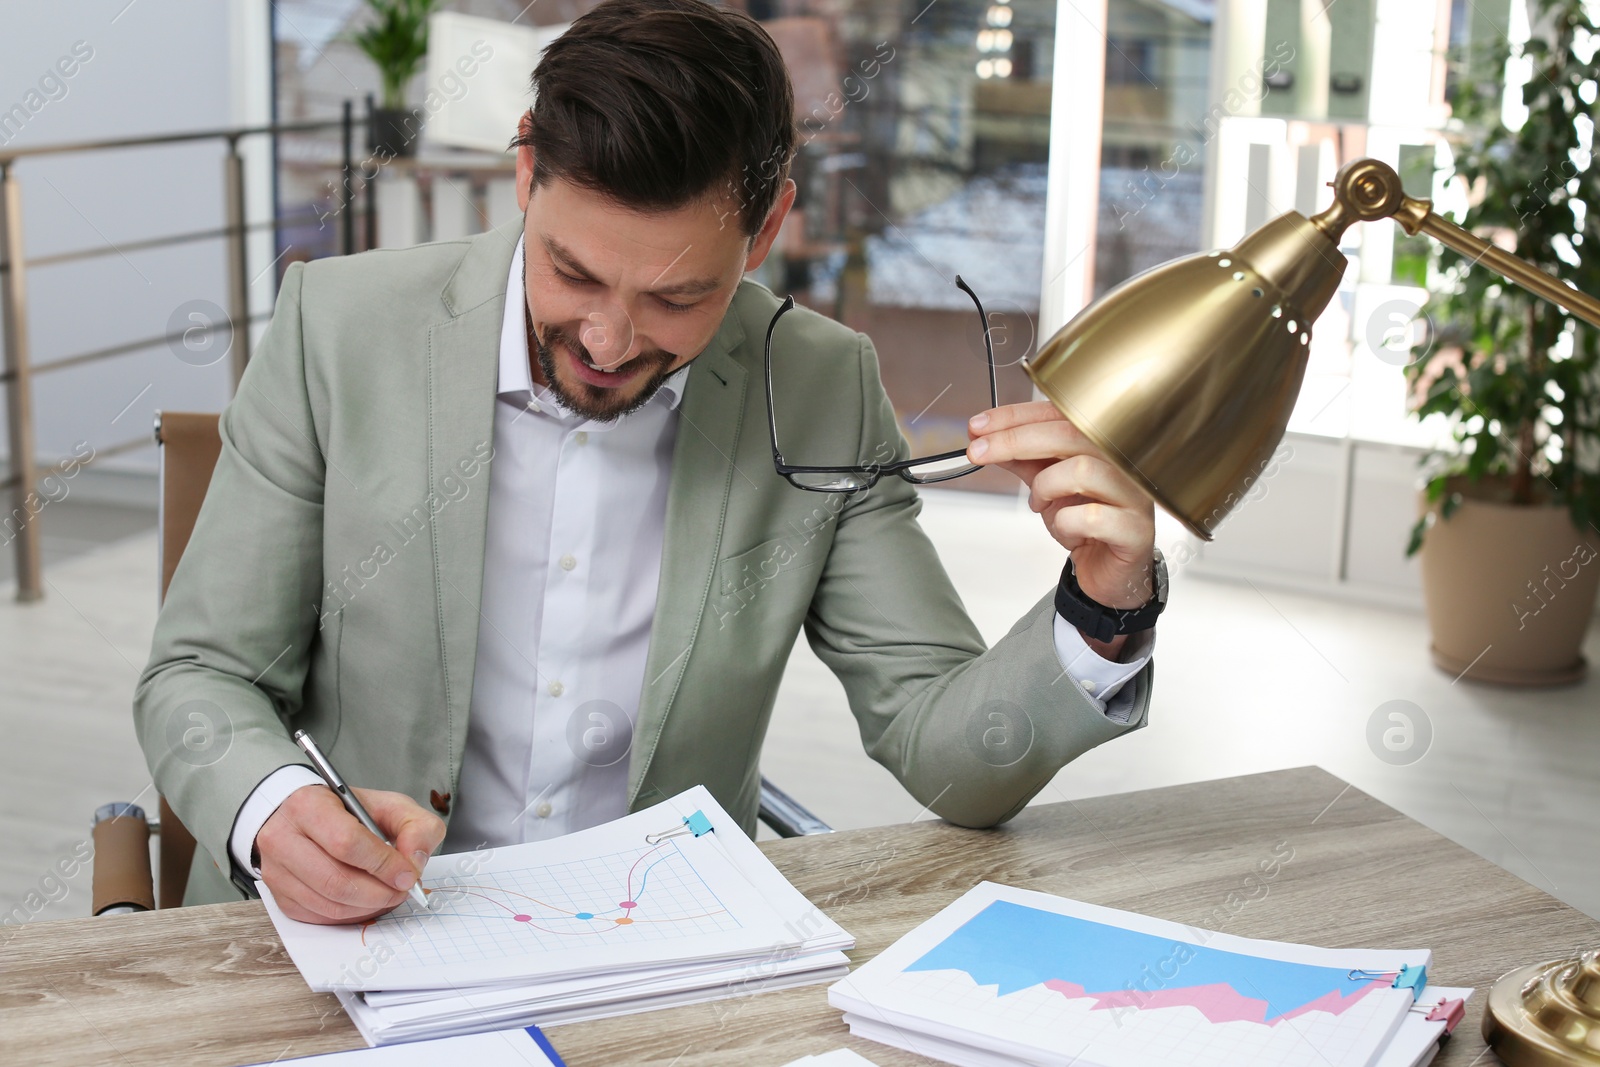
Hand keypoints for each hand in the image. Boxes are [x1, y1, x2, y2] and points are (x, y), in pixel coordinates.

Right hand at [256, 785, 445, 924]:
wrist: (304, 818)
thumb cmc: (347, 811)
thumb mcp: (389, 804)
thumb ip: (416, 826)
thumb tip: (415, 861)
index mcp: (308, 806)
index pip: (346, 842)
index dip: (382, 864)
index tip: (408, 875)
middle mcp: (282, 839)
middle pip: (336, 881)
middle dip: (379, 893)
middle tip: (402, 890)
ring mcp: (275, 871)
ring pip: (328, 905)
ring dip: (368, 907)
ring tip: (389, 895)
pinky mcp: (279, 897)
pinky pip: (320, 917)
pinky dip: (352, 916)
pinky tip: (367, 902)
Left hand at [967, 402, 1156, 651]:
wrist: (1108, 572)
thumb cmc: (1085, 524)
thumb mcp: (1045, 486)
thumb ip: (1022, 460)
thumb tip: (986, 439)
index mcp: (1101, 443)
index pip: (1059, 414)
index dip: (1016, 416)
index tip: (979, 426)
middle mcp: (1123, 463)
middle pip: (1071, 434)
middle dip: (1016, 440)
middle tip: (980, 452)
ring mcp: (1133, 495)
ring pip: (1084, 470)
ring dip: (1046, 485)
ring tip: (1038, 503)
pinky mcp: (1135, 530)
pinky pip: (1094, 517)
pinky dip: (1066, 522)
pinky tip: (1064, 528)